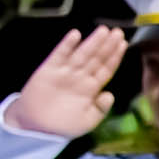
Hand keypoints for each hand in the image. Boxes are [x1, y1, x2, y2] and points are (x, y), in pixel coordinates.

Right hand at [1, 26, 126, 137]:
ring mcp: (65, 72)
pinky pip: (59, 55)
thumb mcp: (87, 121)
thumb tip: (110, 95)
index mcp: (90, 89)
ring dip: (93, 42)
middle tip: (118, 32)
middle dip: (107, 45)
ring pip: (82, 54)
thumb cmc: (62, 125)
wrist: (35, 128)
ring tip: (103, 31)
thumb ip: (101, 109)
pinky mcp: (49, 70)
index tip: (123, 44)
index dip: (114, 57)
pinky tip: (75, 35)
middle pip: (97, 58)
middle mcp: (80, 77)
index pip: (106, 69)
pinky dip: (67, 45)